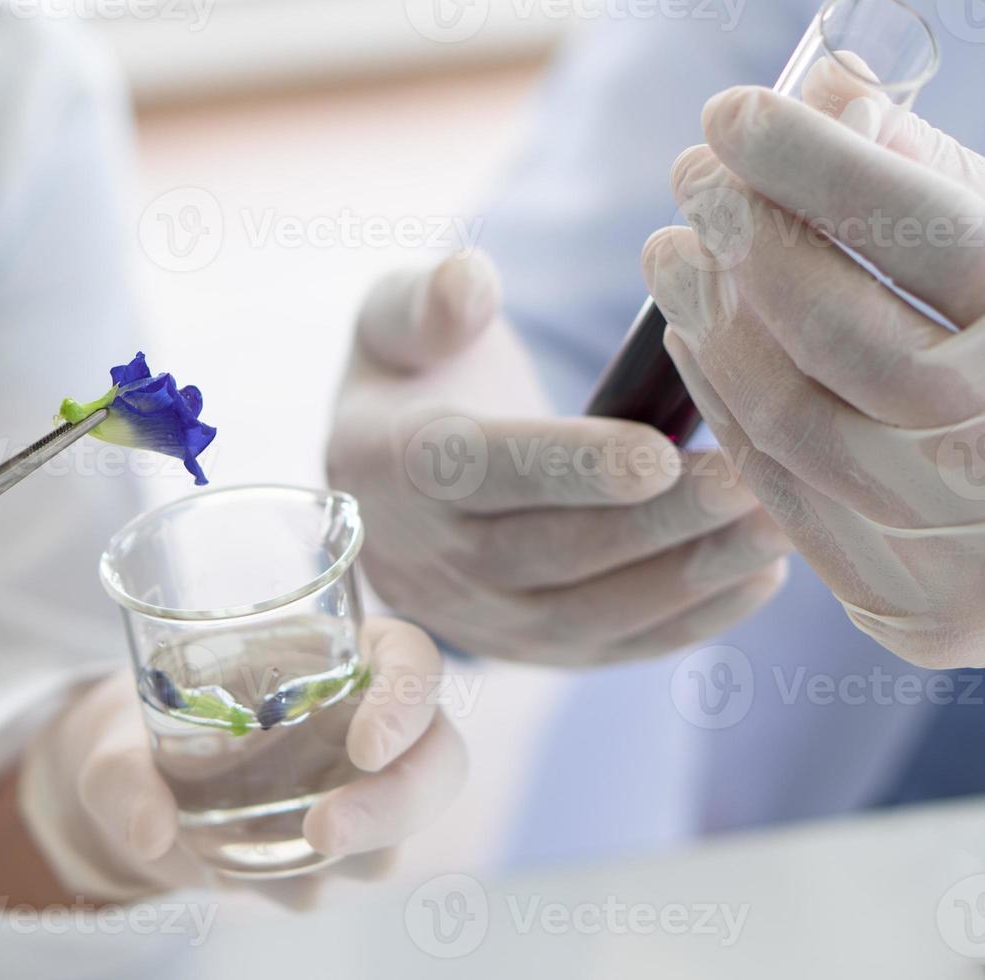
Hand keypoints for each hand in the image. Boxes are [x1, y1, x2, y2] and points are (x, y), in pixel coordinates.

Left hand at [16, 618, 466, 901]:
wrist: (136, 789)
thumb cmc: (139, 731)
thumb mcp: (114, 742)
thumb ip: (123, 780)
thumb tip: (152, 832)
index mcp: (336, 653)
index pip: (412, 661)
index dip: (407, 699)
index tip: (365, 748)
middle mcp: (365, 719)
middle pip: (437, 759)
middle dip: (394, 803)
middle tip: (322, 833)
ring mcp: (360, 792)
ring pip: (401, 832)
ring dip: (344, 855)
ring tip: (247, 852)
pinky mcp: (338, 853)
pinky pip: (344, 881)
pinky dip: (298, 884)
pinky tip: (241, 867)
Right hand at [325, 254, 790, 666]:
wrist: (396, 481)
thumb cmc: (418, 376)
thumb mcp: (398, 317)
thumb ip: (428, 298)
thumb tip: (470, 284)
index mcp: (386, 462)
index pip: (473, 471)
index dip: (567, 466)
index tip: (661, 451)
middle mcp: (421, 555)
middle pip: (547, 551)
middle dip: (656, 523)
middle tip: (754, 479)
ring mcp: (475, 616)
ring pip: (587, 613)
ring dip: (689, 575)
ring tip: (779, 523)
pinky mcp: (527, 649)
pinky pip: (610, 648)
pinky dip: (690, 622)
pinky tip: (760, 575)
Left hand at [644, 81, 984, 668]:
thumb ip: (931, 175)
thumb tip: (828, 87)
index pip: (924, 235)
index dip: (816, 168)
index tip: (730, 115)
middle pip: (842, 335)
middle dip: (748, 247)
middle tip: (689, 179)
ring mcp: (970, 542)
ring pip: (794, 425)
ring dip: (712, 328)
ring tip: (670, 253)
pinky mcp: (918, 611)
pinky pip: (787, 499)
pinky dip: (726, 413)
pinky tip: (693, 341)